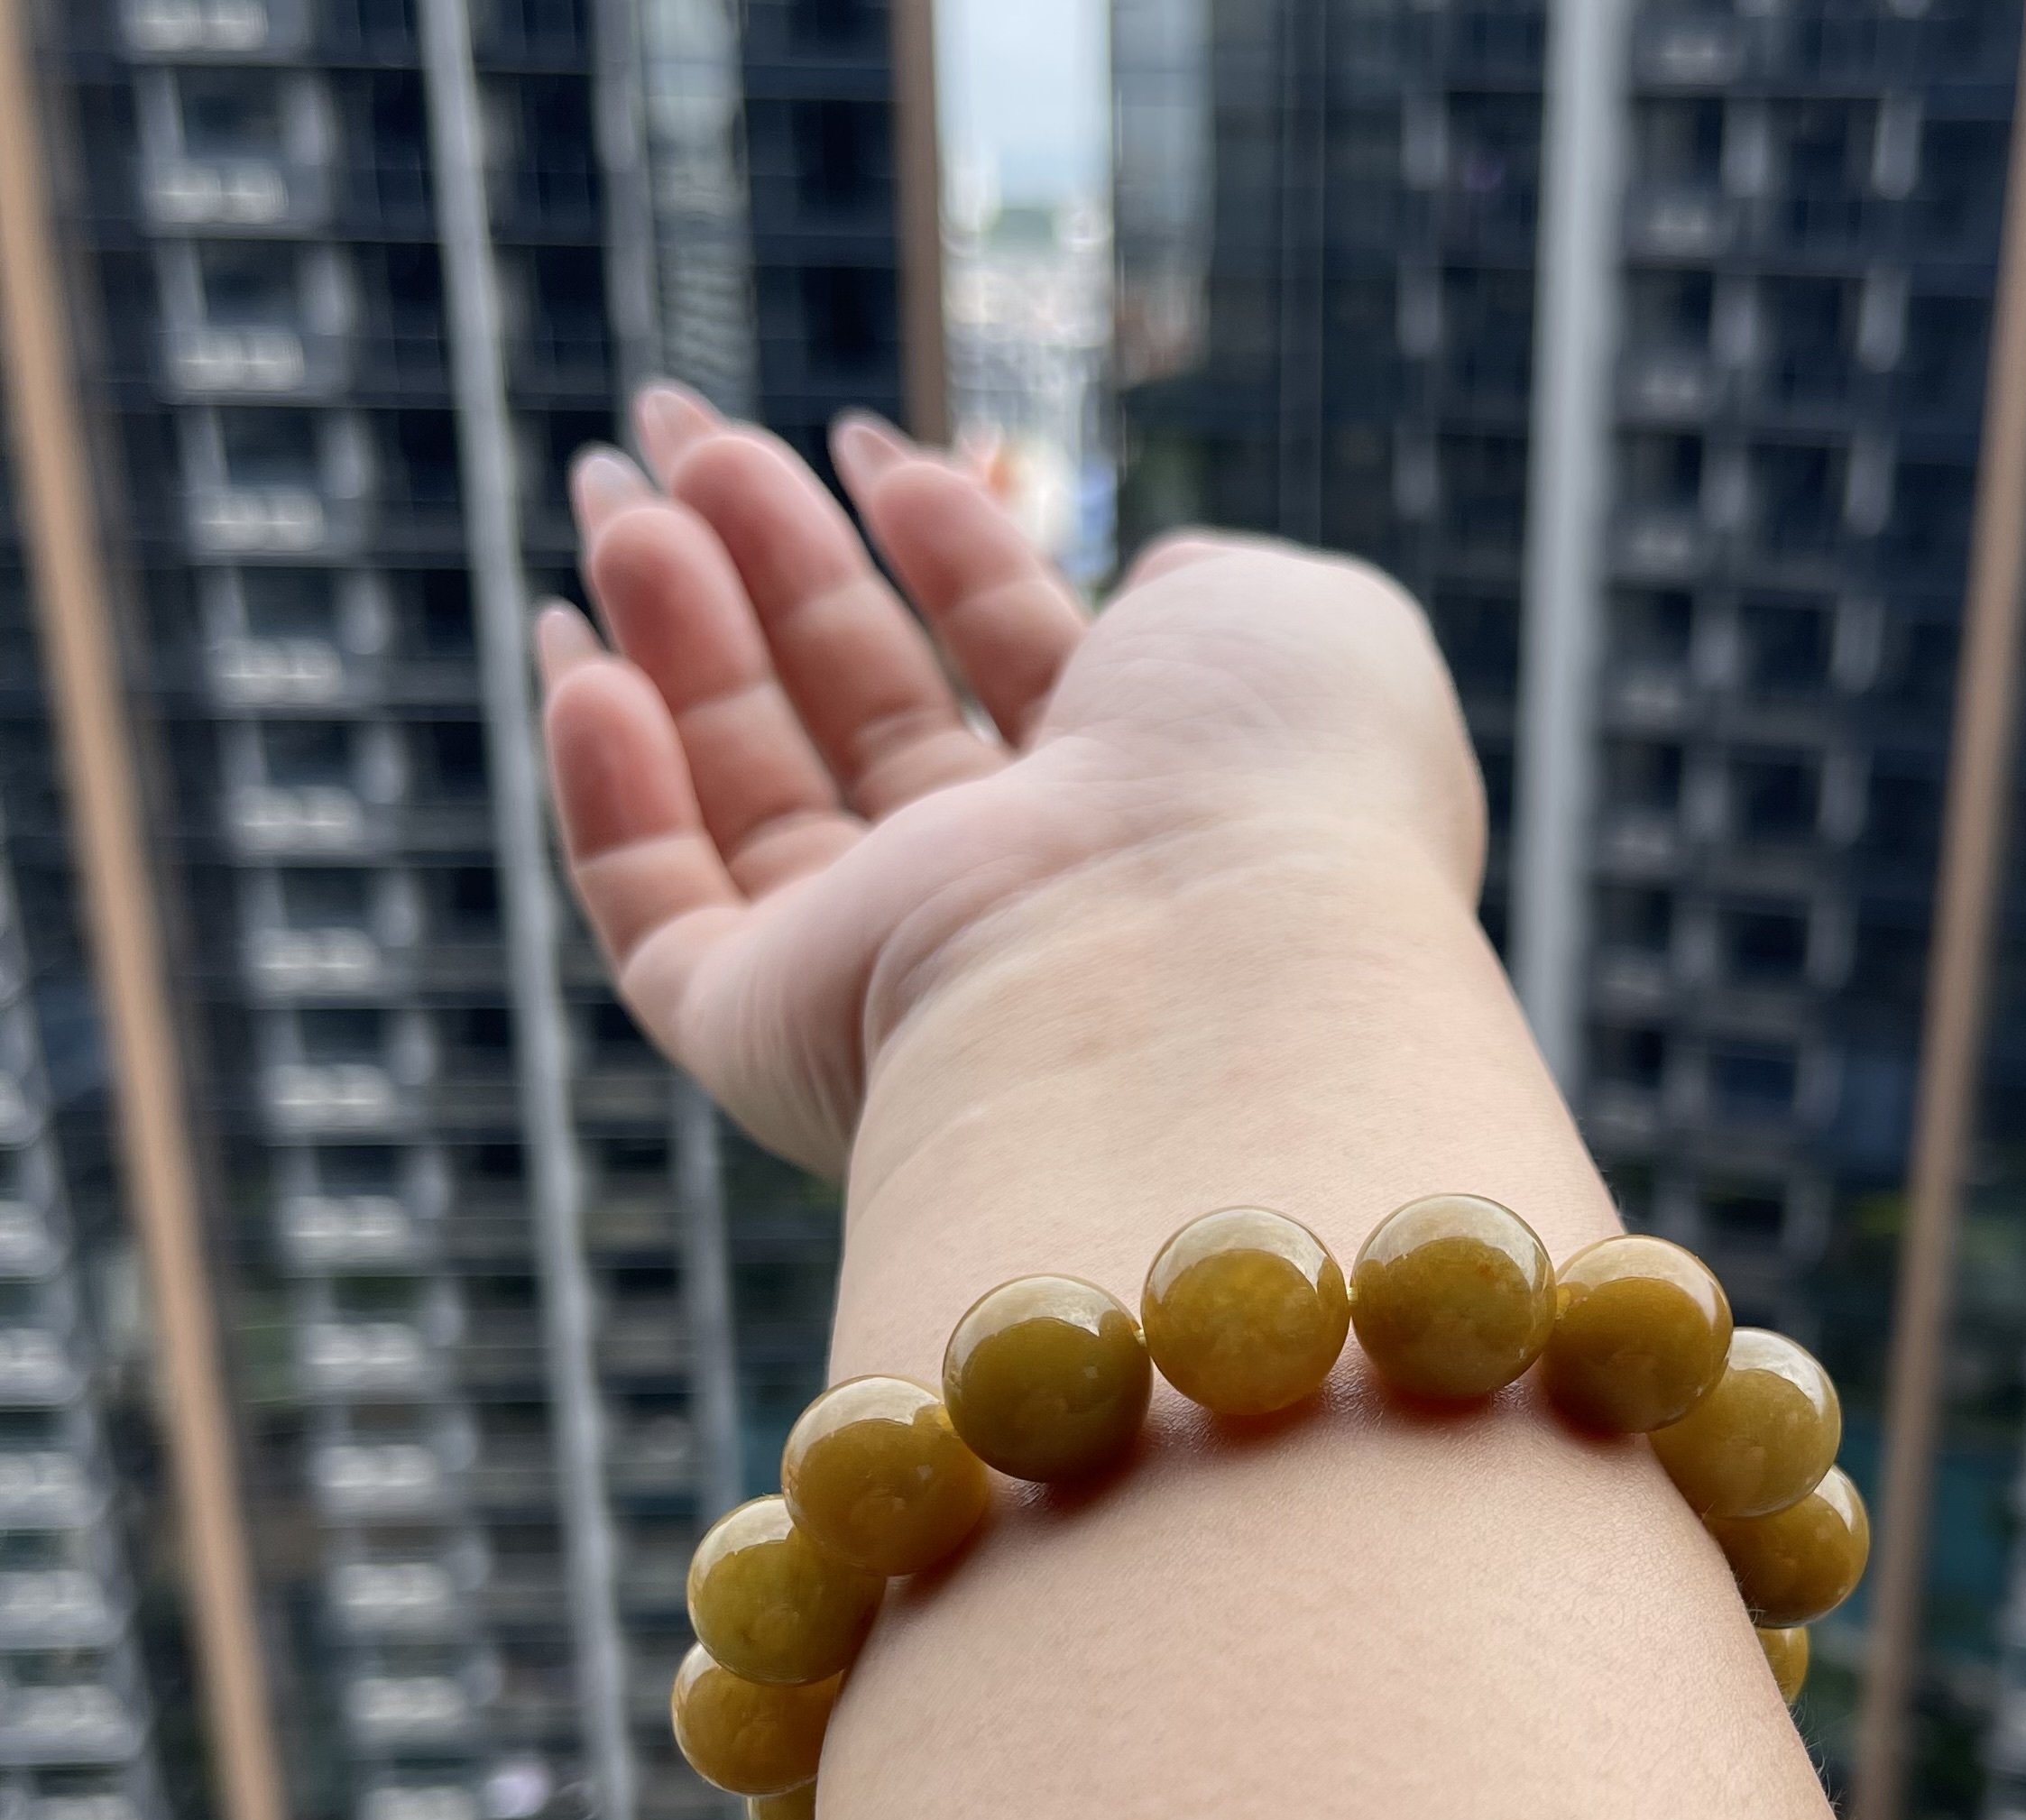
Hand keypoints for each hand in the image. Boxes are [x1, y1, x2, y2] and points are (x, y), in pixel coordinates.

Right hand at [539, 386, 1483, 1181]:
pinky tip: (581, 656)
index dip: (947, 544)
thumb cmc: (1280, 789)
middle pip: (865, 715)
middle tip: (684, 430)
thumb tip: (1156, 578)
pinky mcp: (772, 1039)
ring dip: (678, 633)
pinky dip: (608, 789)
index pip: (1019, 667)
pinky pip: (658, 915)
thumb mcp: (1299, 627)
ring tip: (620, 497)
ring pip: (750, 795)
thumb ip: (1218, 591)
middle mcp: (1022, 904)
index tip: (876, 447)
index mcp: (1151, 813)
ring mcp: (892, 979)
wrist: (1212, 964)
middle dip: (774, 562)